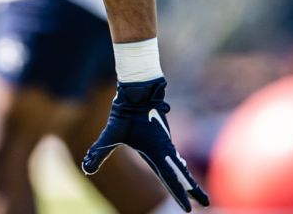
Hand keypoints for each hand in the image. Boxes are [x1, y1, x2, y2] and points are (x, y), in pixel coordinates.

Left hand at [82, 78, 209, 211]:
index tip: (188, 209)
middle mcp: (165, 149)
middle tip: (206, 203)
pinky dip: (181, 165)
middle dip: (193, 189)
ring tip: (194, 191)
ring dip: (188, 178)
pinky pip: (175, 155)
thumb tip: (86, 168)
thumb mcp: (111, 134)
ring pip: (179, 164)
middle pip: (182, 174)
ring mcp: (166, 142)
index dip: (179, 194)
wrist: (139, 90)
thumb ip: (99, 151)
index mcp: (158, 152)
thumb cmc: (126, 112)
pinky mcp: (162, 137)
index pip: (171, 178)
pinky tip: (180, 167)